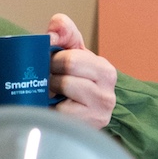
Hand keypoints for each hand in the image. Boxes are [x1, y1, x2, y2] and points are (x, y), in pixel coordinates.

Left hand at [45, 13, 117, 129]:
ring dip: (50, 90)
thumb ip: (64, 32)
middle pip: (66, 71)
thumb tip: (52, 33)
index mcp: (105, 70)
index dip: (54, 59)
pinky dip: (50, 108)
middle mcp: (107, 92)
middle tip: (49, 79)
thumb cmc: (72, 82)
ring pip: (63, 89)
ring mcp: (99, 112)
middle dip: (51, 73)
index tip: (52, 65)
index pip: (71, 57)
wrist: (76, 118)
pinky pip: (60, 111)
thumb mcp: (71, 53)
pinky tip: (52, 108)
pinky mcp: (87, 127)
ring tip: (52, 93)